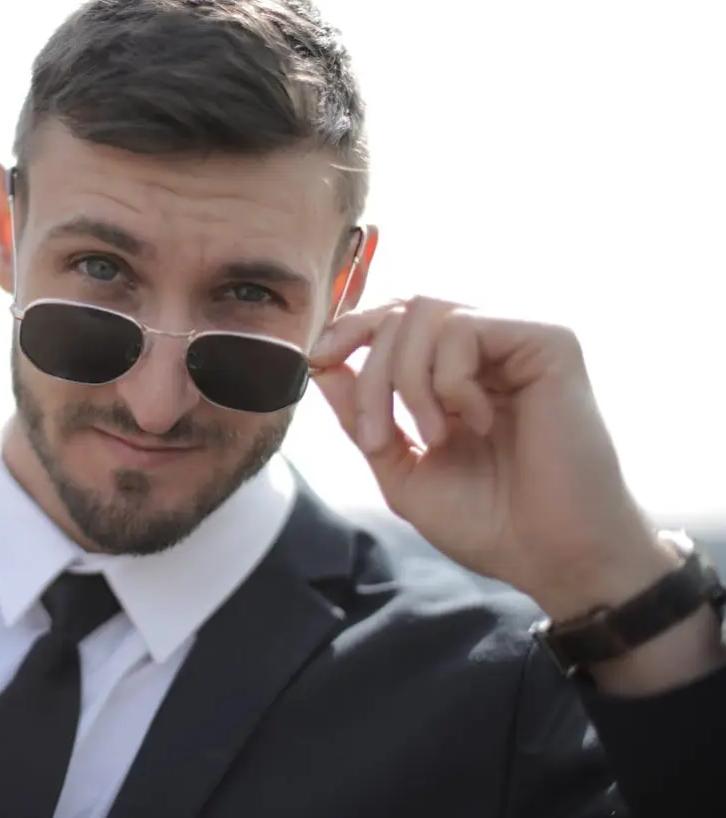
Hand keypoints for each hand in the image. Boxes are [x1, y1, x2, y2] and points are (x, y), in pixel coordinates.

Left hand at [308, 296, 670, 618]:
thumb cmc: (489, 522)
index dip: (348, 329)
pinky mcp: (549, 342)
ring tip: (432, 436)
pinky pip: (465, 327)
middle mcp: (488, 349)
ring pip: (425, 312)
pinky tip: (479, 421)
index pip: (392, 319)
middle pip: (399, 312)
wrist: (552, 558)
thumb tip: (322, 365)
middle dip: (370, 372)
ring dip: (406, 379)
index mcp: (455, 374)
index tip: (317, 361)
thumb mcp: (401, 468)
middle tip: (376, 437)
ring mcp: (518, 341)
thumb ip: (362, 415)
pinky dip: (450, 379)